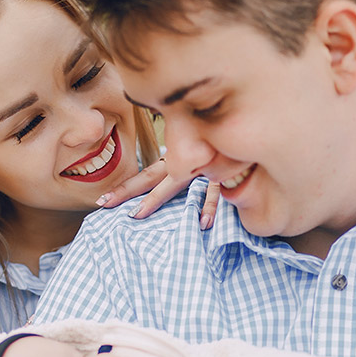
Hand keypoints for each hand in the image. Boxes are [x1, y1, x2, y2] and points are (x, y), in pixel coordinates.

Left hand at [96, 157, 221, 228]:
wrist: (252, 132)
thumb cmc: (228, 145)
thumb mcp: (205, 151)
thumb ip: (189, 161)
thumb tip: (172, 171)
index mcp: (180, 159)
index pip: (147, 173)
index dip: (126, 187)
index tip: (103, 200)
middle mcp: (187, 162)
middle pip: (151, 177)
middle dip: (127, 192)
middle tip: (104, 204)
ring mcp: (204, 167)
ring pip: (175, 182)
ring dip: (156, 199)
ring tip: (137, 215)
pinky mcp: (225, 172)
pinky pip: (215, 192)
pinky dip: (208, 206)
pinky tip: (202, 223)